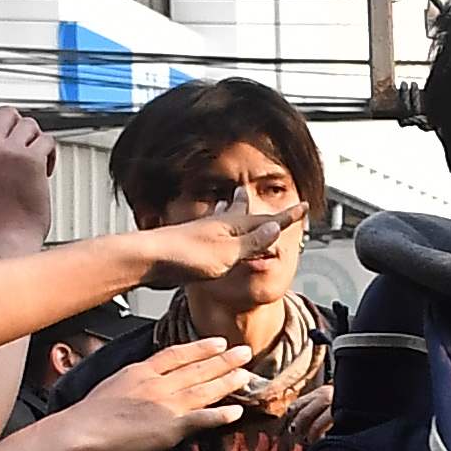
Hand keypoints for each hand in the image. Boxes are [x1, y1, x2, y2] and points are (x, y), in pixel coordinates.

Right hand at [0, 109, 56, 248]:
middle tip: (26, 146)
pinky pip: (47, 140)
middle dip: (20, 126)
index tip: (10, 139)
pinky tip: (46, 170)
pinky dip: (50, 153)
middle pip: (7, 112)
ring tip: (37, 161)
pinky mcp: (31, 159)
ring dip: (37, 140)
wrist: (10, 235)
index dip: (0, 124)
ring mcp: (10, 151)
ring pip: (30, 123)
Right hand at [62, 338, 257, 450]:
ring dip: (228, 381)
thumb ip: (131, 384)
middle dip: (223, 360)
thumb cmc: (87, 415)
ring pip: (204, 389)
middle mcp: (157, 383)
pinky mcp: (170, 426)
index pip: (176, 354)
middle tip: (246, 351)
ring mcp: (166, 403)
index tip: (217, 341)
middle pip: (197, 368)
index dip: (199, 347)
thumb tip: (139, 386)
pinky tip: (237, 411)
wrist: (79, 431)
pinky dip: (220, 415)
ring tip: (248, 375)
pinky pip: (202, 418)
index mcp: (140, 372)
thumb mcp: (110, 386)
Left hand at [140, 201, 305, 285]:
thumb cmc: (184, 257)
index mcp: (231, 227)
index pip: (267, 221)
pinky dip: (217, 223)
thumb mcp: (227, 254)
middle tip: (262, 191)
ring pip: (224, 216)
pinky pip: (212, 229)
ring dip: (232, 208)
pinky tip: (208, 227)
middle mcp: (218, 225)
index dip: (287, 216)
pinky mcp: (190, 244)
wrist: (148, 259)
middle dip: (255, 203)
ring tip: (233, 199)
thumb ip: (251, 243)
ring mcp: (203, 233)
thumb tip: (275, 230)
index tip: (303, 206)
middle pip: (243, 212)